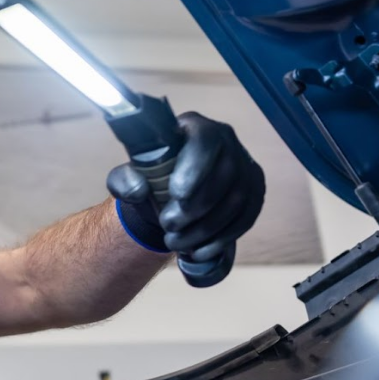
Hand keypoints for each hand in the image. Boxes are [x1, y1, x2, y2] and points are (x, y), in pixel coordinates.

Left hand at [112, 112, 265, 260]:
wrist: (172, 193)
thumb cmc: (153, 177)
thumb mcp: (130, 176)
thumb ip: (124, 180)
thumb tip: (138, 190)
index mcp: (196, 128)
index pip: (205, 141)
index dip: (195, 167)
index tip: (176, 194)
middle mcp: (227, 142)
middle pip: (225, 174)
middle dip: (196, 207)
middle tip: (167, 226)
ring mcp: (245, 167)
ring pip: (237, 200)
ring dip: (206, 228)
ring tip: (176, 243)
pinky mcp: (254, 192)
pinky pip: (246, 218)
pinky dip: (222, 239)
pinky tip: (198, 251)